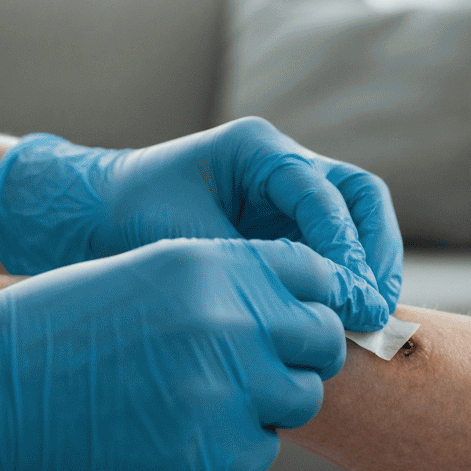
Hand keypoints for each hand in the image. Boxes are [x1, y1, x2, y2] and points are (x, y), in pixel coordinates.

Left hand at [0, 117, 401, 330]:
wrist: (94, 218)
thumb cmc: (131, 218)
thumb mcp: (185, 239)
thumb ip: (247, 264)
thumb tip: (307, 304)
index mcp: (258, 149)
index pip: (325, 192)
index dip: (344, 246)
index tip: (348, 295)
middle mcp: (283, 165)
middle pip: (360, 196)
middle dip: (376, 252)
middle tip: (374, 307)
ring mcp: (288, 196)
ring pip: (357, 221)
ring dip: (370, 267)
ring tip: (369, 320)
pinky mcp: (286, 228)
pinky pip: (334, 248)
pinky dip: (346, 281)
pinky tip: (345, 321)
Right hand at [0, 237, 352, 470]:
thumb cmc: (57, 327)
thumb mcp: (144, 273)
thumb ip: (221, 283)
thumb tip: (287, 312)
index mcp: (209, 264)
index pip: (314, 272)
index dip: (312, 297)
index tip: (297, 317)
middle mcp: (227, 319)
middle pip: (321, 337)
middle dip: (301, 352)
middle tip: (266, 365)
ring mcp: (222, 388)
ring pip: (301, 397)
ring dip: (272, 400)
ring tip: (215, 396)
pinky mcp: (207, 451)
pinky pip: (262, 447)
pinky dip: (237, 443)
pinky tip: (186, 428)